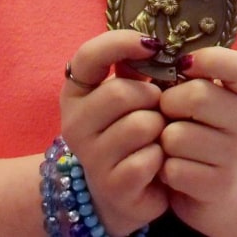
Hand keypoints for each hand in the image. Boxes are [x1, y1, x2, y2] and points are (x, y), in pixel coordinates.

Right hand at [60, 30, 167, 236]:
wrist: (123, 193)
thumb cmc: (129, 130)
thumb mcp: (127, 93)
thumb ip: (134, 67)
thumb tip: (151, 44)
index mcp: (75, 93)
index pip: (87, 56)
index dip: (121, 43)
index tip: (152, 45)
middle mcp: (74, 124)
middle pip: (120, 92)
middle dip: (151, 96)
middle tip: (158, 107)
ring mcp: (90, 158)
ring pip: (140, 125)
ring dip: (160, 127)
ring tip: (157, 135)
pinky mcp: (113, 187)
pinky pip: (149, 158)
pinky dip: (162, 157)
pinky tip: (157, 163)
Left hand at [158, 47, 236, 235]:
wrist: (222, 187)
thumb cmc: (202, 126)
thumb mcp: (202, 93)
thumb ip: (179, 68)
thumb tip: (143, 48)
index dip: (211, 60)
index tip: (185, 65)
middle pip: (197, 96)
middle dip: (169, 103)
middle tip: (168, 112)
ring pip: (177, 136)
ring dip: (163, 140)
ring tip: (172, 143)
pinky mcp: (220, 186)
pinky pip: (173, 168)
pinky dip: (164, 169)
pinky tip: (175, 169)